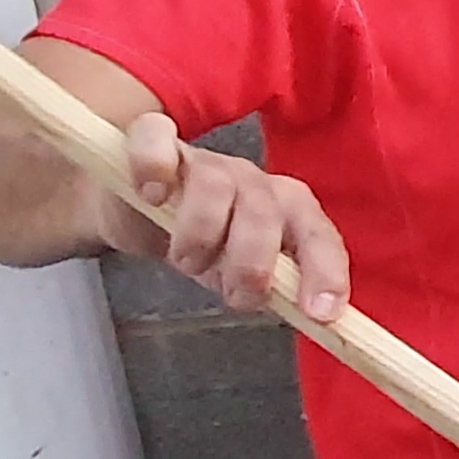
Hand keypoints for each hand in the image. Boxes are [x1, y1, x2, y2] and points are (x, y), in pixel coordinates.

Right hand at [106, 111, 347, 320]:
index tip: (319, 314)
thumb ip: (270, 291)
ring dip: (199, 235)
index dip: (323, 272)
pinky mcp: (152, 143)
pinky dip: (153, 165)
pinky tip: (151, 195)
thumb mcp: (236, 275)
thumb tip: (307, 320)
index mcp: (285, 210)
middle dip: (252, 266)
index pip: (318, 235)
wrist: (135, 209)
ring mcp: (203, 160)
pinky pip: (155, 138)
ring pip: (214, 187)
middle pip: (265, 214)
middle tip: (234, 297)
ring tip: (185, 262)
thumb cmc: (200, 244)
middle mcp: (251, 180)